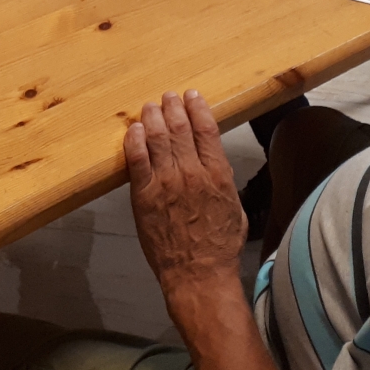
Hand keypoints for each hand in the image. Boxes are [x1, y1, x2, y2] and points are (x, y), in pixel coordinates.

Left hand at [125, 90, 247, 295]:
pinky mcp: (143, 195)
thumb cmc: (219, 246)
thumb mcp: (235, 209)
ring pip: (157, 138)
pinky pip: (136, 160)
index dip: (198, 108)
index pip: (206, 130)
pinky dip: (134, 140)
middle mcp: (191, 173)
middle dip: (173, 107)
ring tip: (150, 106)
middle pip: (180, 128)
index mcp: (217, 175)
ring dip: (153, 117)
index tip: (192, 96)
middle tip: (168, 96)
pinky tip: (134, 129)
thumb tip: (216, 167)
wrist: (197, 273)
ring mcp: (166, 183)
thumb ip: (223, 183)